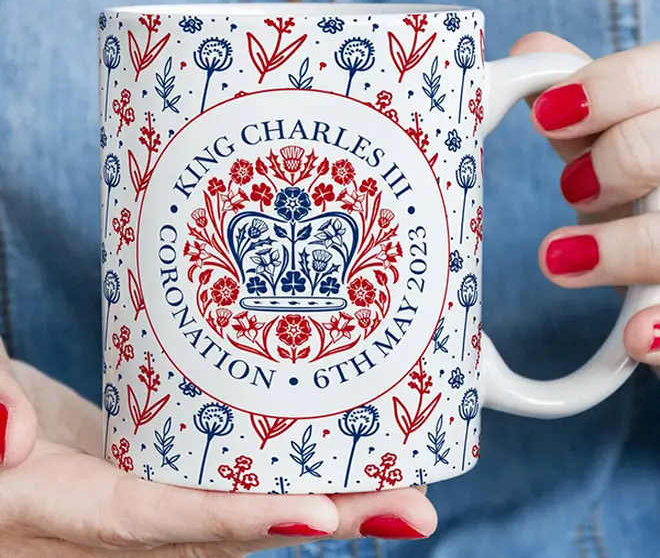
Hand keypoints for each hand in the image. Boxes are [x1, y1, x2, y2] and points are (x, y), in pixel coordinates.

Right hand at [0, 339, 435, 556]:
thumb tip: (10, 437)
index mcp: (60, 515)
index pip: (157, 520)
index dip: (232, 522)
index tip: (316, 516)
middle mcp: (111, 525)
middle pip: (224, 532)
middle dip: (318, 520)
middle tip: (409, 507)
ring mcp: (139, 503)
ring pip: (235, 516)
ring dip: (317, 502)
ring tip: (396, 485)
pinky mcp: (151, 475)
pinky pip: (222, 489)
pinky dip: (277, 483)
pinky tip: (326, 460)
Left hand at [512, 32, 659, 365]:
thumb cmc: (644, 188)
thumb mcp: (616, 141)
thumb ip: (586, 102)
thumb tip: (529, 49)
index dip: (610, 90)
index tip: (547, 118)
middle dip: (627, 160)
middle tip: (575, 189)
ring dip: (631, 247)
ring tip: (557, 260)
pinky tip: (634, 339)